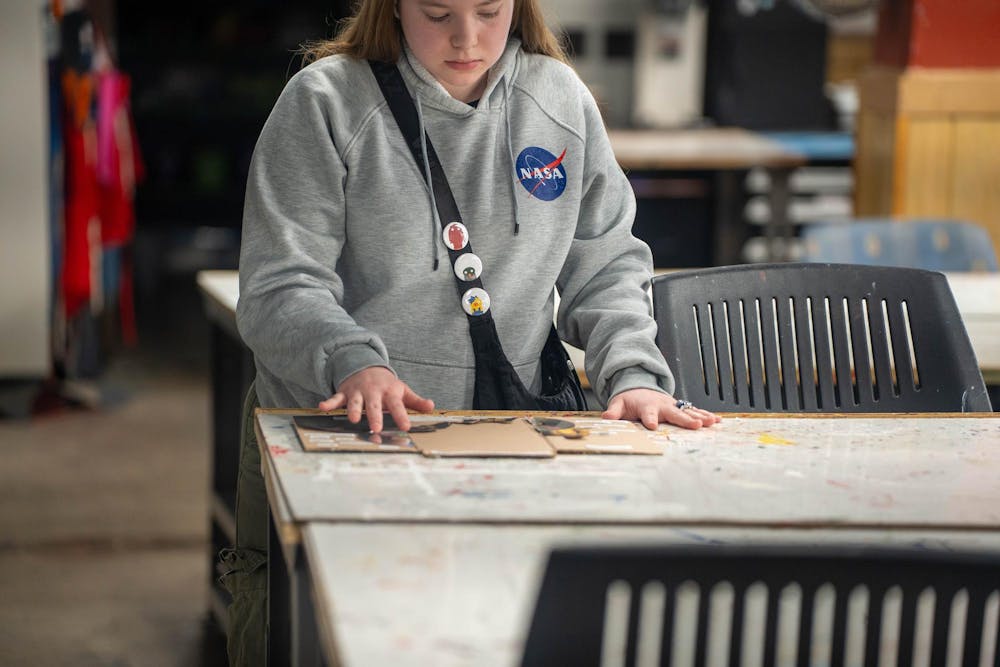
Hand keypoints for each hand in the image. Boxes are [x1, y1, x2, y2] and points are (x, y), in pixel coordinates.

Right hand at [318, 367, 433, 431]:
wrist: (366, 366)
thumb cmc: (386, 384)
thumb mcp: (402, 390)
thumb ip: (415, 401)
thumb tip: (432, 407)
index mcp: (390, 392)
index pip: (398, 406)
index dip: (402, 416)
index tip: (406, 427)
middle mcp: (373, 392)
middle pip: (374, 405)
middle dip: (375, 416)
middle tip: (376, 428)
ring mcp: (358, 392)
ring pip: (355, 402)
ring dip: (353, 409)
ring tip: (353, 419)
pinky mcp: (345, 392)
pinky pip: (336, 398)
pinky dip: (329, 402)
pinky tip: (322, 407)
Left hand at [602, 388, 720, 430]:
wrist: (640, 387)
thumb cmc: (629, 400)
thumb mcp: (618, 404)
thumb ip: (613, 411)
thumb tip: (606, 417)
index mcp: (646, 406)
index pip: (648, 413)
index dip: (650, 419)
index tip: (653, 426)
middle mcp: (663, 405)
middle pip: (674, 413)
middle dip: (685, 419)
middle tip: (696, 425)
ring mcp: (673, 405)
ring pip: (688, 411)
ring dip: (700, 416)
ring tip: (711, 422)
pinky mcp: (680, 407)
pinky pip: (694, 411)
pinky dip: (706, 415)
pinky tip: (717, 421)